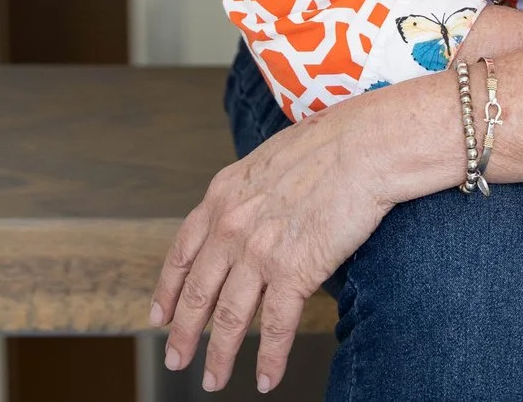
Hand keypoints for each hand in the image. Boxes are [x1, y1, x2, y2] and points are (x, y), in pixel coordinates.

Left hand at [152, 104, 395, 391]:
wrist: (363, 146)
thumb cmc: (328, 144)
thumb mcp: (266, 162)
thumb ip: (247, 194)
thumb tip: (247, 214)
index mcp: (221, 196)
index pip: (181, 253)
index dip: (167, 290)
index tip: (159, 316)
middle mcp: (231, 226)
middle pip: (197, 293)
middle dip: (183, 334)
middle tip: (175, 359)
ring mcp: (259, 251)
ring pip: (229, 317)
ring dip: (219, 355)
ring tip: (214, 380)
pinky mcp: (294, 271)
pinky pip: (275, 327)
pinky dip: (269, 359)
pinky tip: (265, 378)